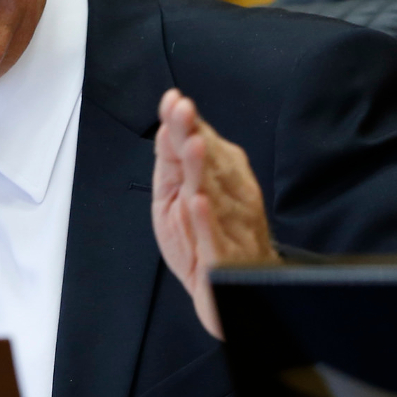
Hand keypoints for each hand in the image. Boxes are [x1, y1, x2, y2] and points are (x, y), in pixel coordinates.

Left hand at [151, 89, 277, 338]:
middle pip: (209, 161)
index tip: (173, 102)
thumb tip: (166, 127)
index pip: (202, 143)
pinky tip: (198, 203)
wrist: (229, 294)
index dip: (186, 122)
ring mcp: (229, 226)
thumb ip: (173, 161)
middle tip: (181, 111)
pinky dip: (207, 221)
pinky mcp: (224, 258)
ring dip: (203, 169)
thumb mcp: (176, 195)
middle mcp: (229, 197)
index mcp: (219, 178)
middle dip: (194, 135)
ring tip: (191, 146)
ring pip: (214, 193)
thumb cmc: (205, 241)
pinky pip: (215, 237)